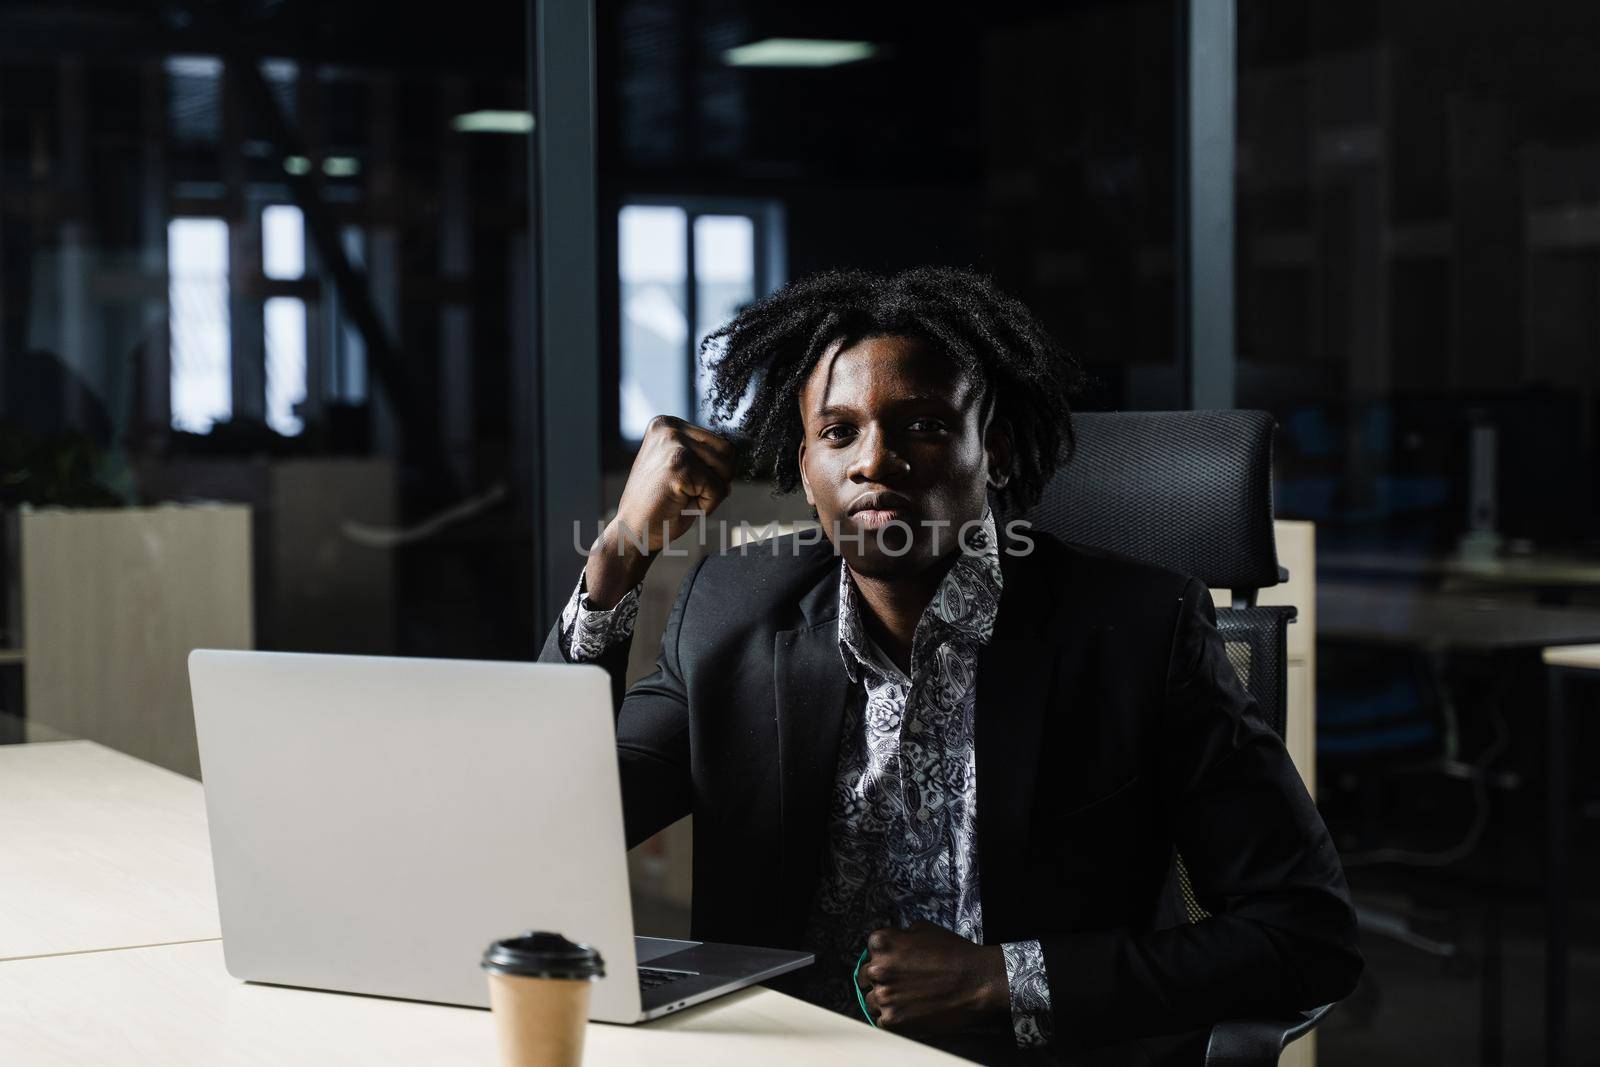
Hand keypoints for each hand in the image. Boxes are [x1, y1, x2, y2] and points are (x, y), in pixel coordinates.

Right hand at [584, 416, 735, 607]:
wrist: (633, 534)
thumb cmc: (660, 506)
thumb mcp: (684, 472)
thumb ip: (708, 460)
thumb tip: (735, 459)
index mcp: (667, 424)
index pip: (721, 443)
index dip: (712, 472)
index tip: (682, 483)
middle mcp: (668, 427)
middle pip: (728, 452)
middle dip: (716, 481)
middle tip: (685, 494)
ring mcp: (673, 444)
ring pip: (726, 470)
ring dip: (711, 493)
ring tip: (681, 499)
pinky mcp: (679, 465)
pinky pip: (718, 489)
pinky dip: (707, 506)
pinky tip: (680, 506)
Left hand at [856, 920, 1009, 1035]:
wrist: (976, 982)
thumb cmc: (954, 954)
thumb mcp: (924, 929)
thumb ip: (900, 935)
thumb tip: (893, 941)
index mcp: (882, 943)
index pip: (871, 950)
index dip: (884, 957)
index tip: (895, 963)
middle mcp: (878, 968)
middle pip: (866, 976)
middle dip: (881, 979)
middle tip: (902, 983)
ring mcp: (883, 996)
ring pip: (871, 1000)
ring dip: (885, 1000)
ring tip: (908, 998)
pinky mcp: (892, 1020)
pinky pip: (881, 1020)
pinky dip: (893, 1018)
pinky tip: (911, 1011)